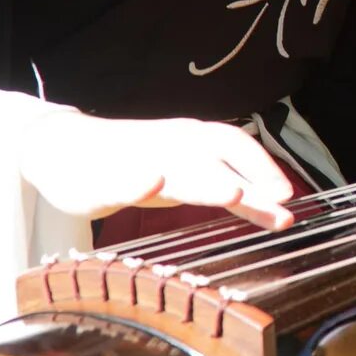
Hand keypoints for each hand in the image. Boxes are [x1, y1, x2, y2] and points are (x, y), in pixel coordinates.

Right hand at [14, 110, 298, 230]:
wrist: (66, 151)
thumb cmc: (142, 166)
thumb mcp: (196, 183)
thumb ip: (240, 199)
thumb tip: (285, 213)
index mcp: (195, 142)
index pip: (236, 145)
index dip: (264, 167)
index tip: (290, 195)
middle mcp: (172, 144)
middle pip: (215, 153)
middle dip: (248, 172)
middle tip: (276, 196)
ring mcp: (139, 158)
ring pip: (176, 166)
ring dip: (205, 177)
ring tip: (231, 190)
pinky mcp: (103, 176)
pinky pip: (122, 178)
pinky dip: (138, 180)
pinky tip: (151, 183)